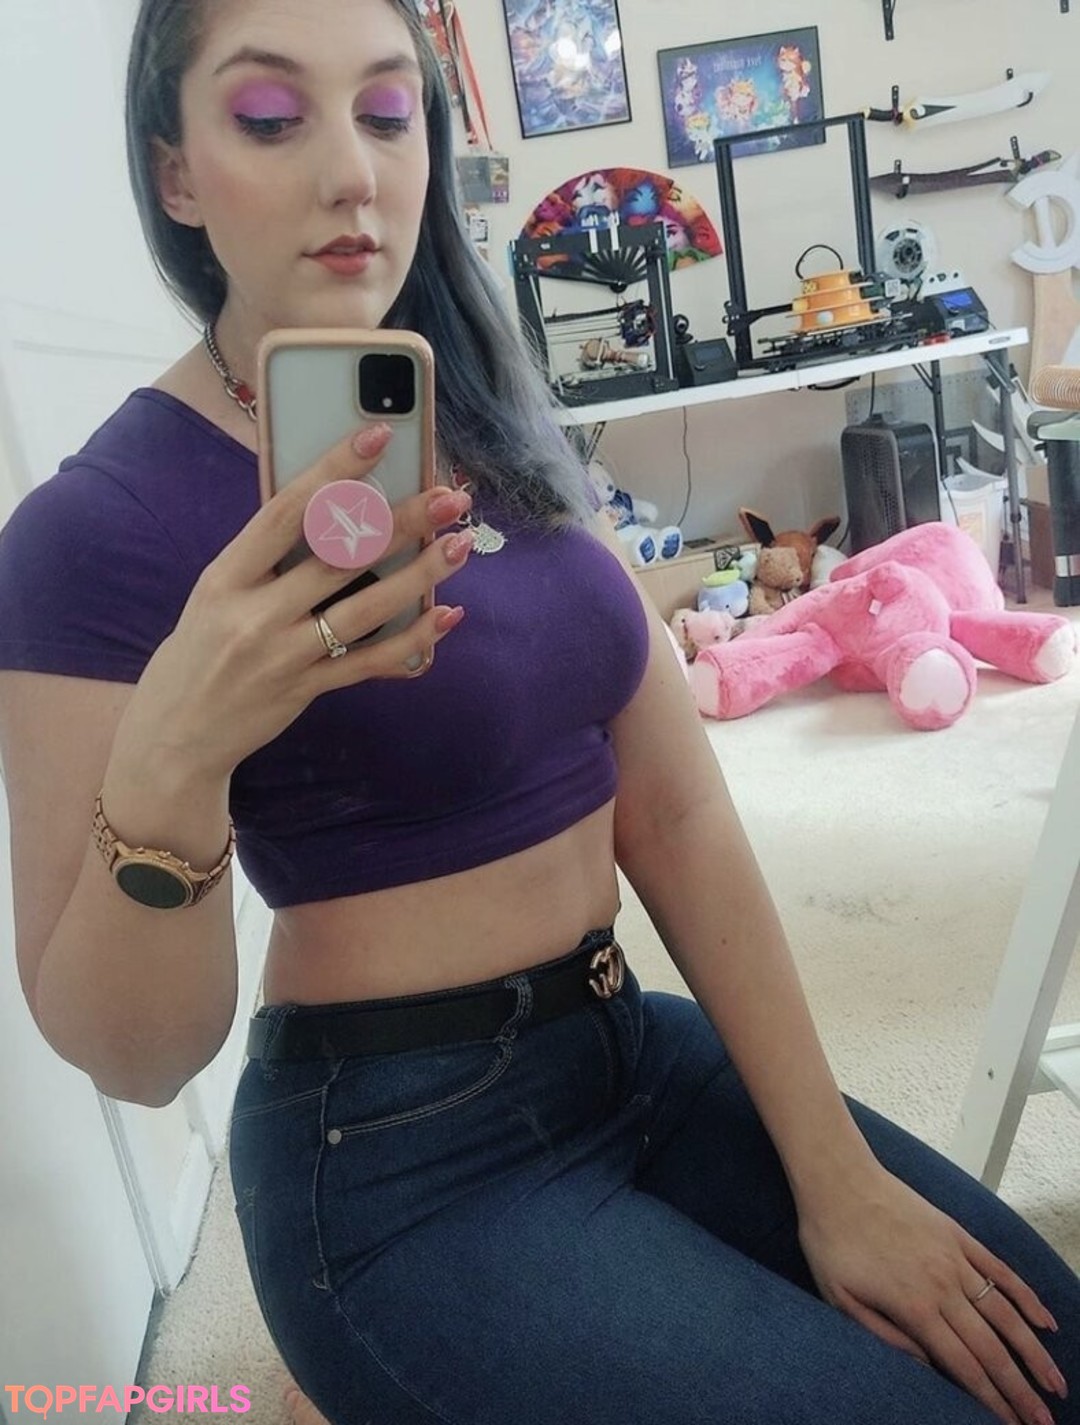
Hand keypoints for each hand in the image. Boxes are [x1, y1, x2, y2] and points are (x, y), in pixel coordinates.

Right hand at [112, 425, 473, 783]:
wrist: (175, 732)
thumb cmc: (200, 648)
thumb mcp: (218, 591)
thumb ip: (268, 557)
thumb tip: (339, 509)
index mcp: (227, 575)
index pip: (286, 510)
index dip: (334, 469)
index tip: (378, 436)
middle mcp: (254, 613)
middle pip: (338, 558)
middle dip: (400, 523)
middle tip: (447, 497)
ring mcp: (282, 656)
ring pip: (365, 610)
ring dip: (419, 576)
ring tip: (459, 546)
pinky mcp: (305, 690)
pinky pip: (369, 661)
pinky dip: (412, 639)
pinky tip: (446, 615)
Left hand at [798, 1167, 1064, 1424]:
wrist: (838, 1179)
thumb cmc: (830, 1241)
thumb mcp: (839, 1299)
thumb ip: (884, 1337)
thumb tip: (927, 1366)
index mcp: (914, 1307)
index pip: (965, 1367)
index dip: (993, 1401)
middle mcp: (943, 1285)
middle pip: (992, 1348)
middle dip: (1021, 1389)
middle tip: (1044, 1421)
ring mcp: (955, 1258)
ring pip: (1006, 1314)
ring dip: (1034, 1352)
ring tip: (1054, 1382)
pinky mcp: (958, 1234)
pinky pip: (1001, 1271)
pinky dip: (1027, 1298)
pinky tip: (1045, 1321)